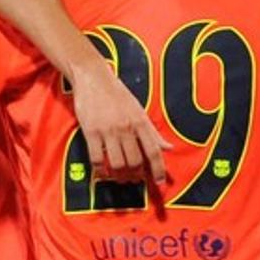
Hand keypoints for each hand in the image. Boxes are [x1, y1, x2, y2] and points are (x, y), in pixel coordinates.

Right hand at [70, 60, 171, 183]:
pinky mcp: (91, 132)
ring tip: (120, 177)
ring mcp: (108, 130)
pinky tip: (103, 172)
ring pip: (118, 163)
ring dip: (120, 175)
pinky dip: (101, 170)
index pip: (153, 151)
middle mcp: (126, 127)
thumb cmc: (117, 94)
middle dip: (136, 175)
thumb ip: (152, 131)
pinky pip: (97, 159)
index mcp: (140, 121)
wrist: (93, 77)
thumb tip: (168, 148)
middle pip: (135, 161)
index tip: (159, 182)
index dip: (158, 169)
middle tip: (134, 179)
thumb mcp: (139, 110)